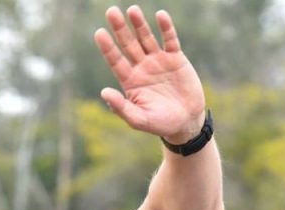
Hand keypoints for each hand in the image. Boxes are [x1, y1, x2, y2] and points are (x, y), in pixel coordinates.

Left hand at [93, 5, 205, 142]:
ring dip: (139, 24)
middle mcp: (142, 67)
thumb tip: (104, 92)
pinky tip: (160, 15)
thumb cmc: (160, 123)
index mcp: (130, 81)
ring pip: (146, 38)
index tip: (99, 33)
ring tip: (132, 10)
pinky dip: (166, 28)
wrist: (186, 122)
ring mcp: (158, 61)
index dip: (108, 47)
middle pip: (128, 44)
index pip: (115, 60)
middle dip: (119, 29)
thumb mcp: (138, 119)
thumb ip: (121, 107)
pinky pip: (170, 40)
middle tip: (111, 11)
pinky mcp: (176, 58)